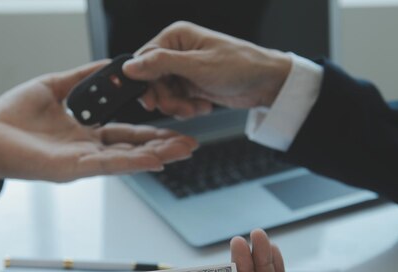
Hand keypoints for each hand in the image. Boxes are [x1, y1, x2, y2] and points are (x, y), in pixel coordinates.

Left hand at [0, 61, 197, 181]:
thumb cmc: (12, 115)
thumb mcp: (53, 87)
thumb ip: (82, 77)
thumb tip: (110, 64)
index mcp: (86, 135)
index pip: (126, 134)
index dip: (152, 131)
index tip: (175, 126)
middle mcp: (88, 151)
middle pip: (134, 149)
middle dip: (164, 147)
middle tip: (192, 144)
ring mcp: (81, 162)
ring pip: (126, 159)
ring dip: (156, 156)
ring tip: (183, 151)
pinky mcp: (70, 168)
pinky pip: (106, 165)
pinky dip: (132, 163)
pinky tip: (155, 160)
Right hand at [122, 21, 291, 118]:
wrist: (266, 83)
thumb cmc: (240, 66)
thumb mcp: (197, 66)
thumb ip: (161, 65)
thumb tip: (130, 66)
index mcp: (176, 37)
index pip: (143, 59)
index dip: (143, 82)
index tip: (149, 101)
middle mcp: (177, 52)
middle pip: (151, 80)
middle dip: (165, 98)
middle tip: (178, 107)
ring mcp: (184, 70)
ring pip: (164, 94)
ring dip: (178, 106)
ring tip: (196, 108)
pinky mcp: (192, 86)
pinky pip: (177, 101)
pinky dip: (187, 108)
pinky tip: (203, 107)